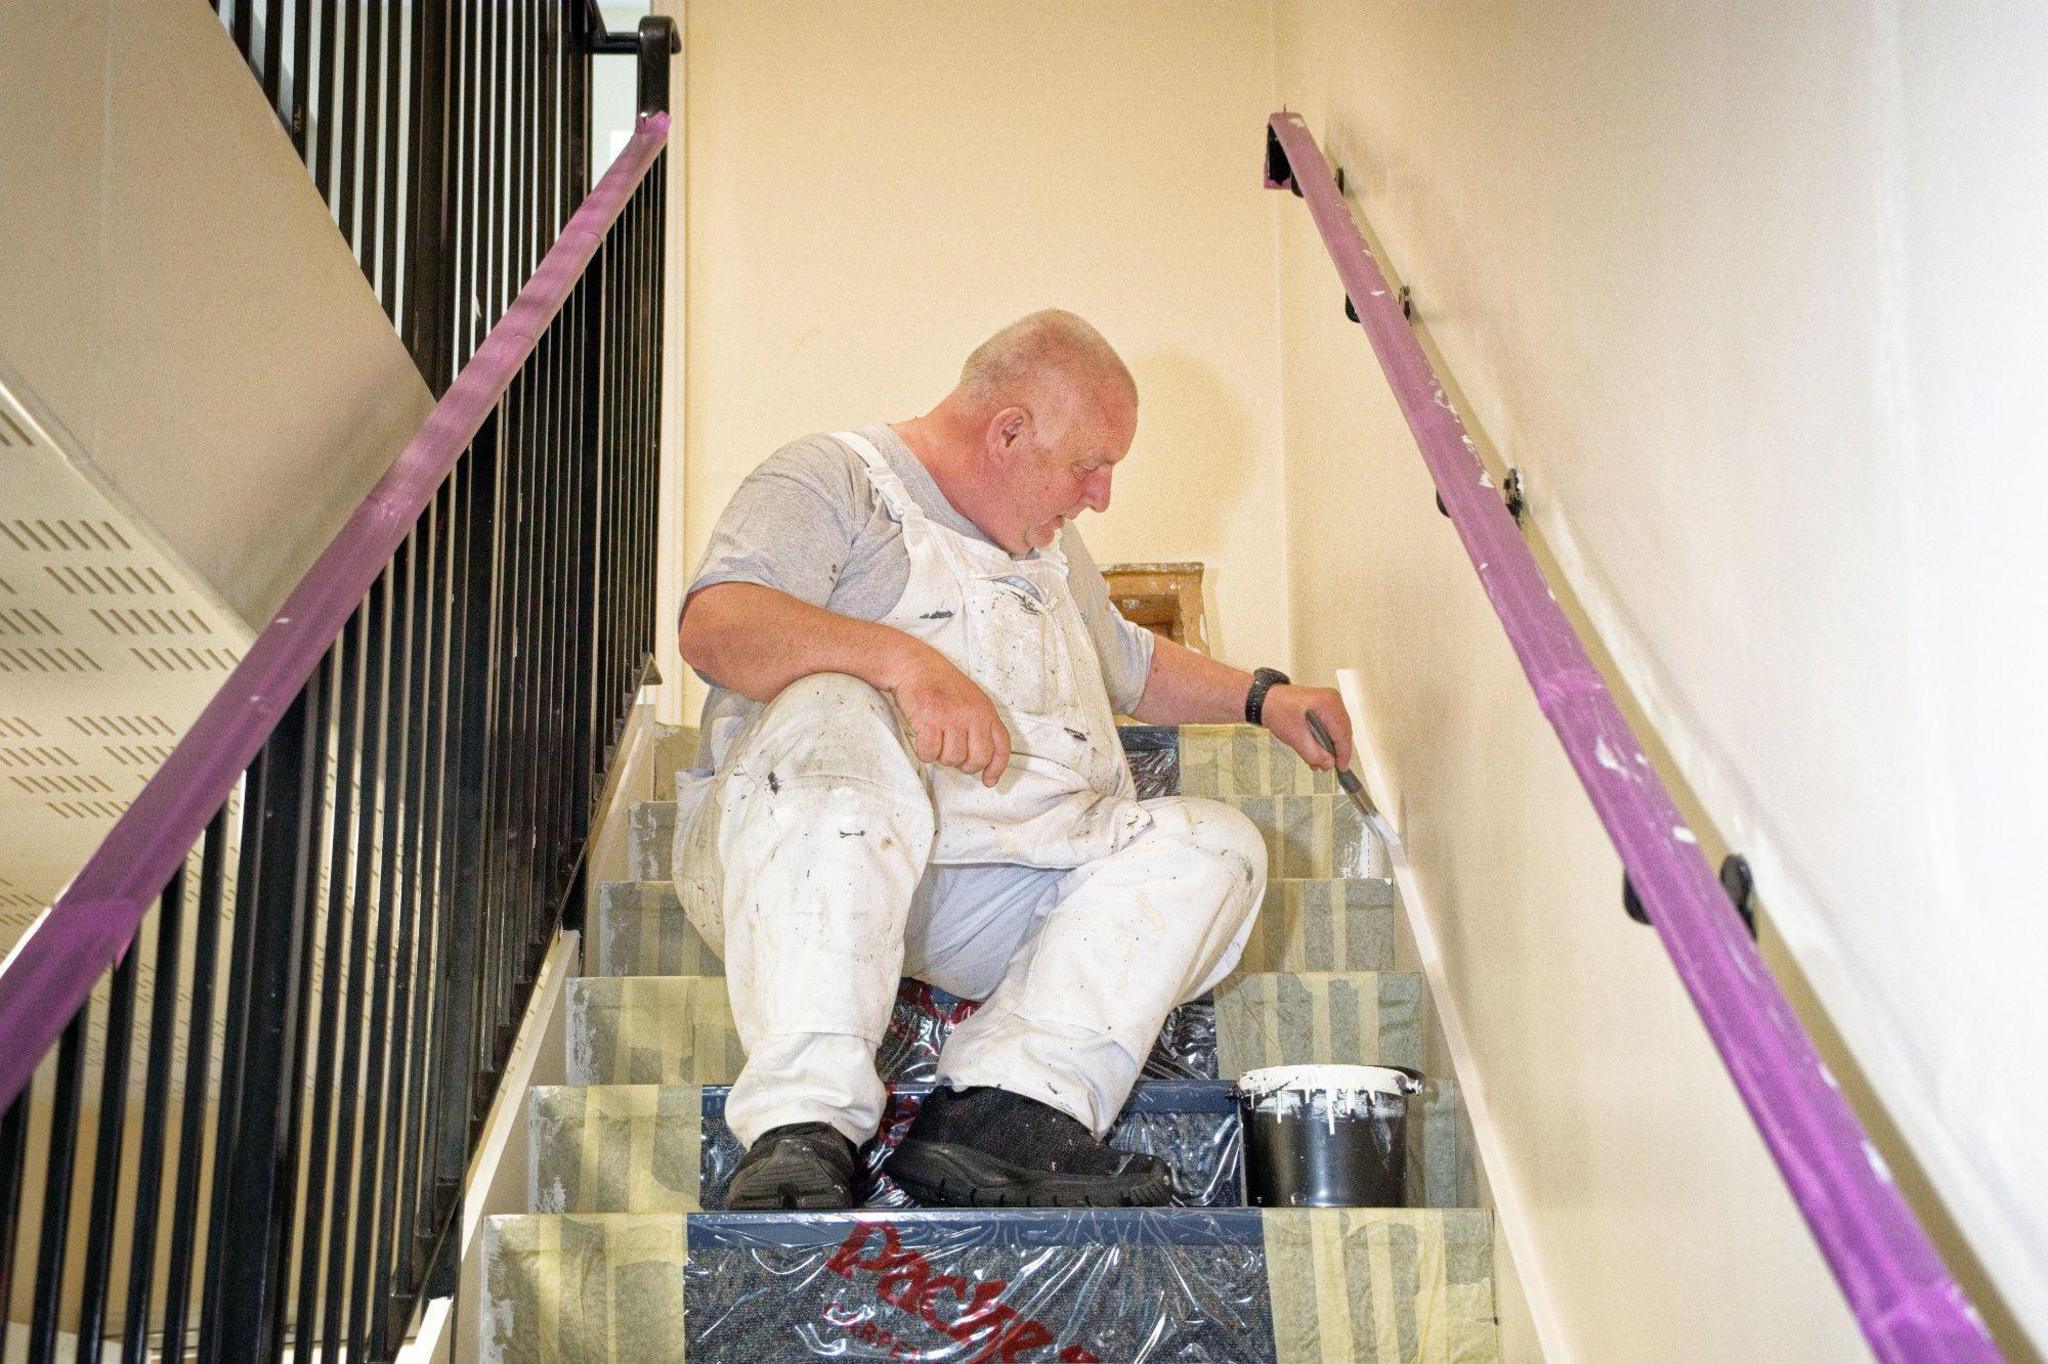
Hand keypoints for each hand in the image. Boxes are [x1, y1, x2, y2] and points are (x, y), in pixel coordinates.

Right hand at [881, 642, 1011, 785]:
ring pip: (952, 759)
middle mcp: (972, 715)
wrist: (915, 665)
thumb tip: (983, 758)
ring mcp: (951, 718)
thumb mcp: (972, 700)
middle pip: (977, 759)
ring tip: (936, 739)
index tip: (988, 781)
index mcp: (986, 711)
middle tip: (953, 755)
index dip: (996, 768)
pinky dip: (924, 752)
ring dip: (941, 756)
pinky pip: (930, 754)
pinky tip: (923, 739)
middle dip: (964, 765)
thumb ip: (980, 725)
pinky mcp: (929, 721)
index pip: (1001, 747)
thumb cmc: (942, 684)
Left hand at [1260, 684, 1353, 771]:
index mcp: (1328, 704)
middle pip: (1343, 731)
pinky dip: (1325, 738)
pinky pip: (1331, 725)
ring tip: (1318, 760)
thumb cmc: (1278, 711)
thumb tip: (1329, 764)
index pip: (1343, 734)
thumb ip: (1314, 753)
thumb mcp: (1296, 737)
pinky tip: (1316, 749)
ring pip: (1338, 729)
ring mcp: (1329, 701)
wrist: (1265, 700)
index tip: (1341, 767)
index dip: (1344, 754)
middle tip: (1327, 766)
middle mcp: (1332, 700)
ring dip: (1329, 746)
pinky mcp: (1324, 706)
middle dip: (1336, 751)